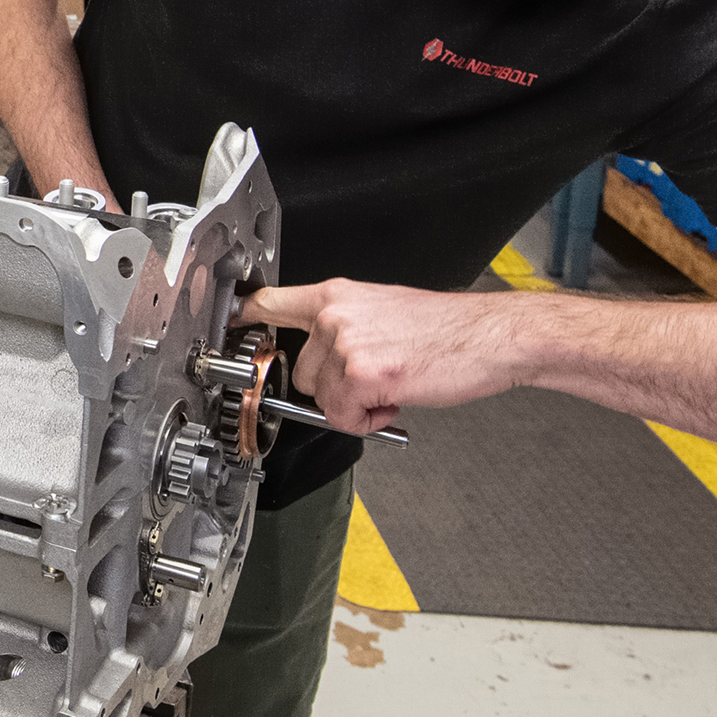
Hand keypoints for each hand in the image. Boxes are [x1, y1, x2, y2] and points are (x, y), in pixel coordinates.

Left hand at [240, 280, 535, 436]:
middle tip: (374, 380)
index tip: (225, 323)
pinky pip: (344, 417)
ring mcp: (344, 344)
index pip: (271, 302)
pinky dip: (369, 420)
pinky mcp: (360, 374)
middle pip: (298, 372)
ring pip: (321, 399)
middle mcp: (334, 315)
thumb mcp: (384, 311)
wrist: (491, 337)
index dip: (243, 318)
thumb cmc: (447, 330)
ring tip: (392, 386)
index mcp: (337, 296)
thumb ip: (344, 328)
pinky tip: (396, 399)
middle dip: (332, 387)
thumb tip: (320, 356)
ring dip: (354, 405)